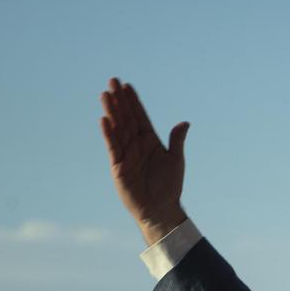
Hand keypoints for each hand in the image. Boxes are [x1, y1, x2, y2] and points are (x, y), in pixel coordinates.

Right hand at [100, 77, 189, 244]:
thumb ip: (176, 141)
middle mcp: (136, 145)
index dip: (133, 102)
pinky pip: (113, 147)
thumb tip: (184, 123)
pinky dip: (109, 134)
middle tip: (113, 81)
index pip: (140, 117)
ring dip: (112, 112)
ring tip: (105, 94)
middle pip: (126, 118)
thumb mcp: (176, 160)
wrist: (160, 209)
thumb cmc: (169, 186)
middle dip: (120, 100)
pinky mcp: (119, 167)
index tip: (127, 85)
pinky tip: (105, 120)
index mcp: (150, 141)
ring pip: (118, 129)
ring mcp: (126, 154)